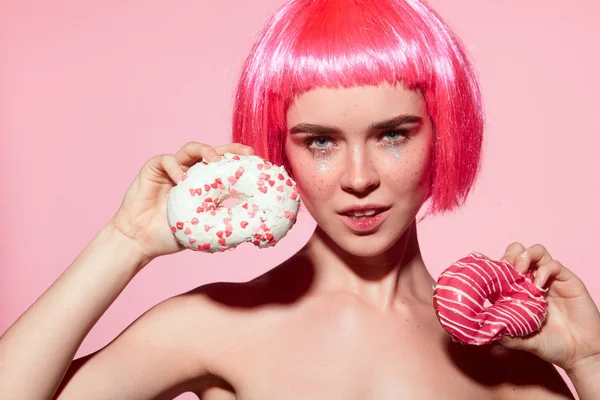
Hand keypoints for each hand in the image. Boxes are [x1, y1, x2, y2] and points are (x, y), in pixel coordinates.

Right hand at [110, 142, 254, 262]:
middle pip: (212, 153)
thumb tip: (252, 225)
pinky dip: (174, 167)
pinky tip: (180, 180)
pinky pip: (166, 160)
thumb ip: (221, 221)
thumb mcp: (203, 228)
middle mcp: (190, 173)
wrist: (140, 241)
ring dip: (204, 151)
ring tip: (214, 160)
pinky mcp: (153, 169)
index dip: (239, 162)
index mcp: (203, 185)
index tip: (256, 161)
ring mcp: (172, 169)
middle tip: (244, 152)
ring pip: (191, 149)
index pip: (225, 168)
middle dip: (229, 149)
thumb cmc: (170, 236)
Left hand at [498, 242, 599, 372]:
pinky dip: (543, 270)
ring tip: (520, 272)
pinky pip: (553, 264)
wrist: (580, 353)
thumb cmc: (551, 345)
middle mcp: (533, 280)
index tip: (488, 274)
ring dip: (525, 256)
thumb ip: (507, 336)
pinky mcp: (567, 280)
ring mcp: (549, 278)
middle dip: (510, 255)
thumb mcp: (523, 341)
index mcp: (518, 290)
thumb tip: (487, 331)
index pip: (504, 267)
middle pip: (518, 252)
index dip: (495, 266)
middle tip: (507, 270)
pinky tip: (539, 286)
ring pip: (536, 251)